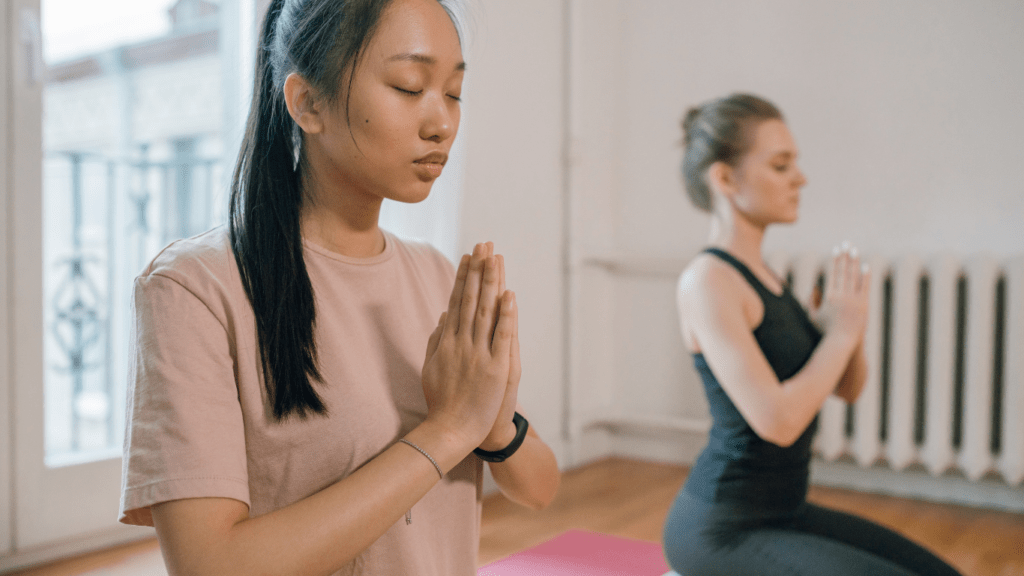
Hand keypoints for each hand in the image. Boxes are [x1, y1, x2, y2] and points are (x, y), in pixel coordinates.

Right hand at [421, 243, 515, 448]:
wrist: (450, 431)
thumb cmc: (442, 402)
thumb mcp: (432, 367)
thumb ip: (437, 340)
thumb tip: (444, 315)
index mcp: (447, 341)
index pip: (457, 301)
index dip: (464, 277)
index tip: (470, 255)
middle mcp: (461, 343)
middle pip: (471, 299)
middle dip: (479, 270)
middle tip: (485, 244)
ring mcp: (478, 354)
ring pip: (486, 312)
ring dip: (491, 283)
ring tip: (496, 258)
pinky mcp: (495, 369)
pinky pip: (502, 337)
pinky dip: (506, 316)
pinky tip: (509, 295)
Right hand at [810, 242, 870, 342]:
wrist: (841, 342)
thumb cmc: (825, 330)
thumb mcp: (813, 315)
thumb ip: (812, 300)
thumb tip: (815, 287)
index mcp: (829, 296)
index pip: (833, 273)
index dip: (835, 260)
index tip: (836, 249)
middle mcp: (841, 295)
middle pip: (844, 271)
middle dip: (845, 256)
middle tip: (846, 243)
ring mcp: (853, 299)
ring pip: (854, 276)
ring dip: (855, 261)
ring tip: (854, 250)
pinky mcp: (863, 304)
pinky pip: (864, 287)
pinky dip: (865, 276)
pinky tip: (866, 266)